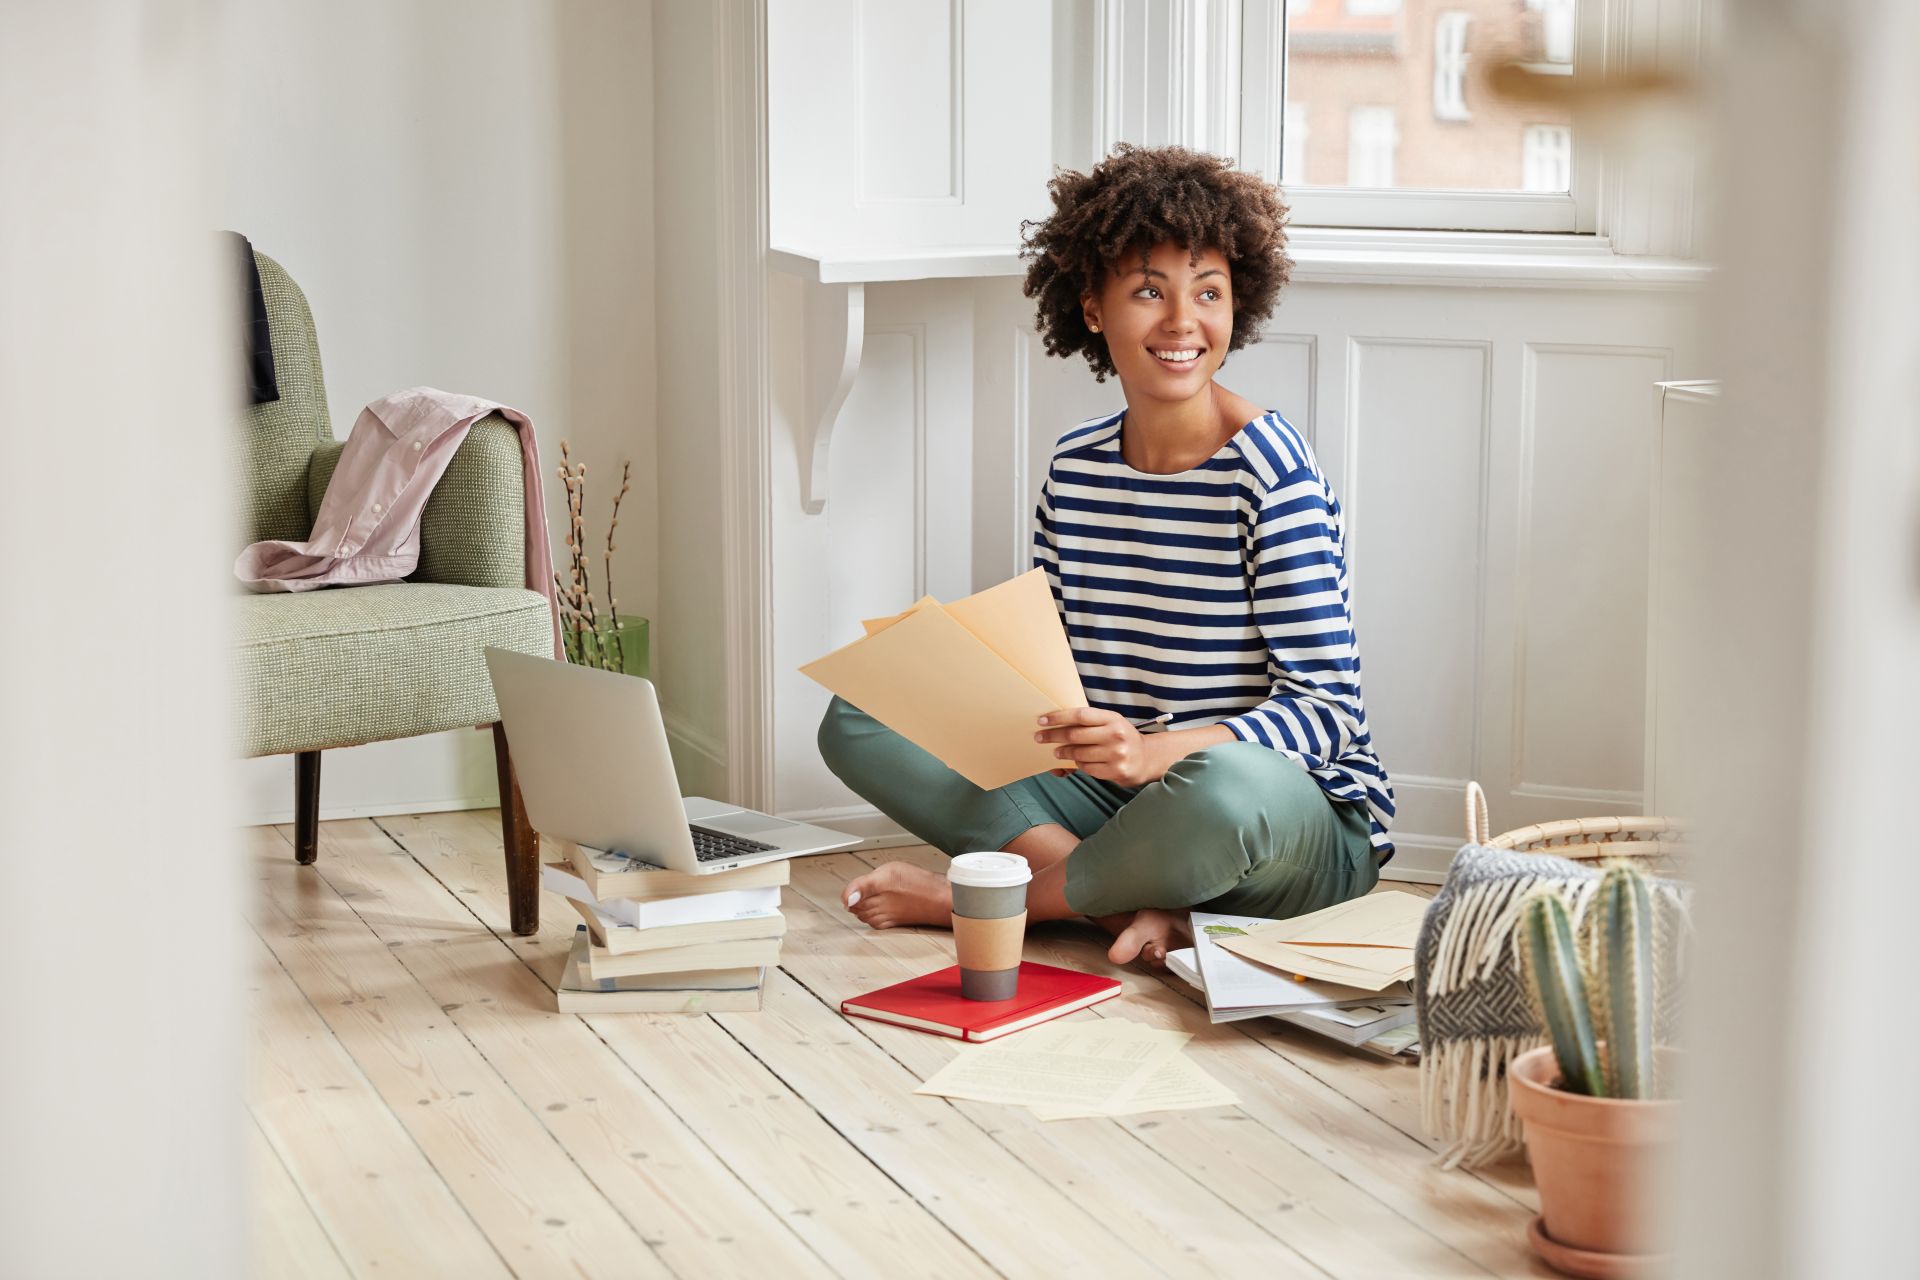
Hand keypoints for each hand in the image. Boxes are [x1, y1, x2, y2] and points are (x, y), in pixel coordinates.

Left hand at [1036, 707, 1155, 786]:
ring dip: (1063, 753)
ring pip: (1078, 754)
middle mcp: (1115, 735)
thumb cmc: (1122, 737)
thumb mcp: (1111, 722)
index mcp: (1113, 719)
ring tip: (1057, 752)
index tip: (1042, 720)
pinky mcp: (1116, 771)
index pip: (1080, 715)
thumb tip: (1058, 723)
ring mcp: (1116, 754)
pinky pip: (1087, 768)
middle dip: (1053, 736)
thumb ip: (1090, 721)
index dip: (1058, 717)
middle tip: (1040, 737)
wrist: (1146, 758)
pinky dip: (1078, 765)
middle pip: (1075, 735)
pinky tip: (1077, 761)